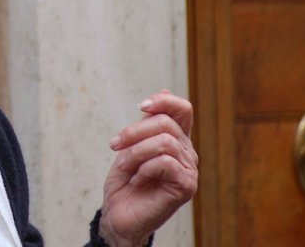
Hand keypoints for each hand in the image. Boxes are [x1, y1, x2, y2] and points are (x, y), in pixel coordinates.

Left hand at [98, 90, 198, 246]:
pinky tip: (137, 180)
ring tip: (125, 167)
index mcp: (176, 140)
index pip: (183, 110)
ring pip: (164, 142)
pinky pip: (165, 162)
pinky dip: (143, 168)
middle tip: (114, 145)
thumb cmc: (125, 181)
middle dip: (133, 131)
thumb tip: (165, 90)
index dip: (164, 101)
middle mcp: (187, 153)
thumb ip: (148, 123)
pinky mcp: (186, 186)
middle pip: (165, 123)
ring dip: (135, 152)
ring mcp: (189, 170)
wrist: (119, 214)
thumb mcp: (132, 145)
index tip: (141, 105)